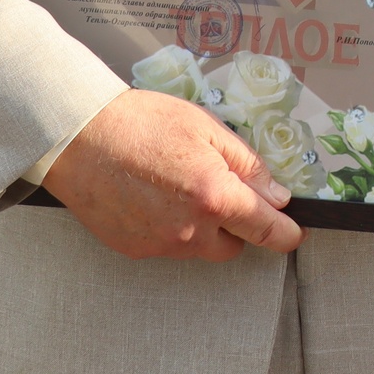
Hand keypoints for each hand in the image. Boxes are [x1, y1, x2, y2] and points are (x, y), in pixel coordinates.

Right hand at [42, 88, 303, 260]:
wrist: (78, 137)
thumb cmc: (143, 124)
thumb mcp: (208, 129)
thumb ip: (248, 165)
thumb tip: (276, 195)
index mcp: (214, 197)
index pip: (264, 229)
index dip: (285, 235)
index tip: (295, 235)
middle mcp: (188, 230)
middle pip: (231, 246)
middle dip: (236, 225)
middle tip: (220, 190)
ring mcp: (158, 244)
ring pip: (197, 248)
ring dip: (201, 227)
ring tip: (177, 186)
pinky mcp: (132, 249)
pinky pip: (166, 246)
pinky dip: (169, 229)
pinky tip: (153, 197)